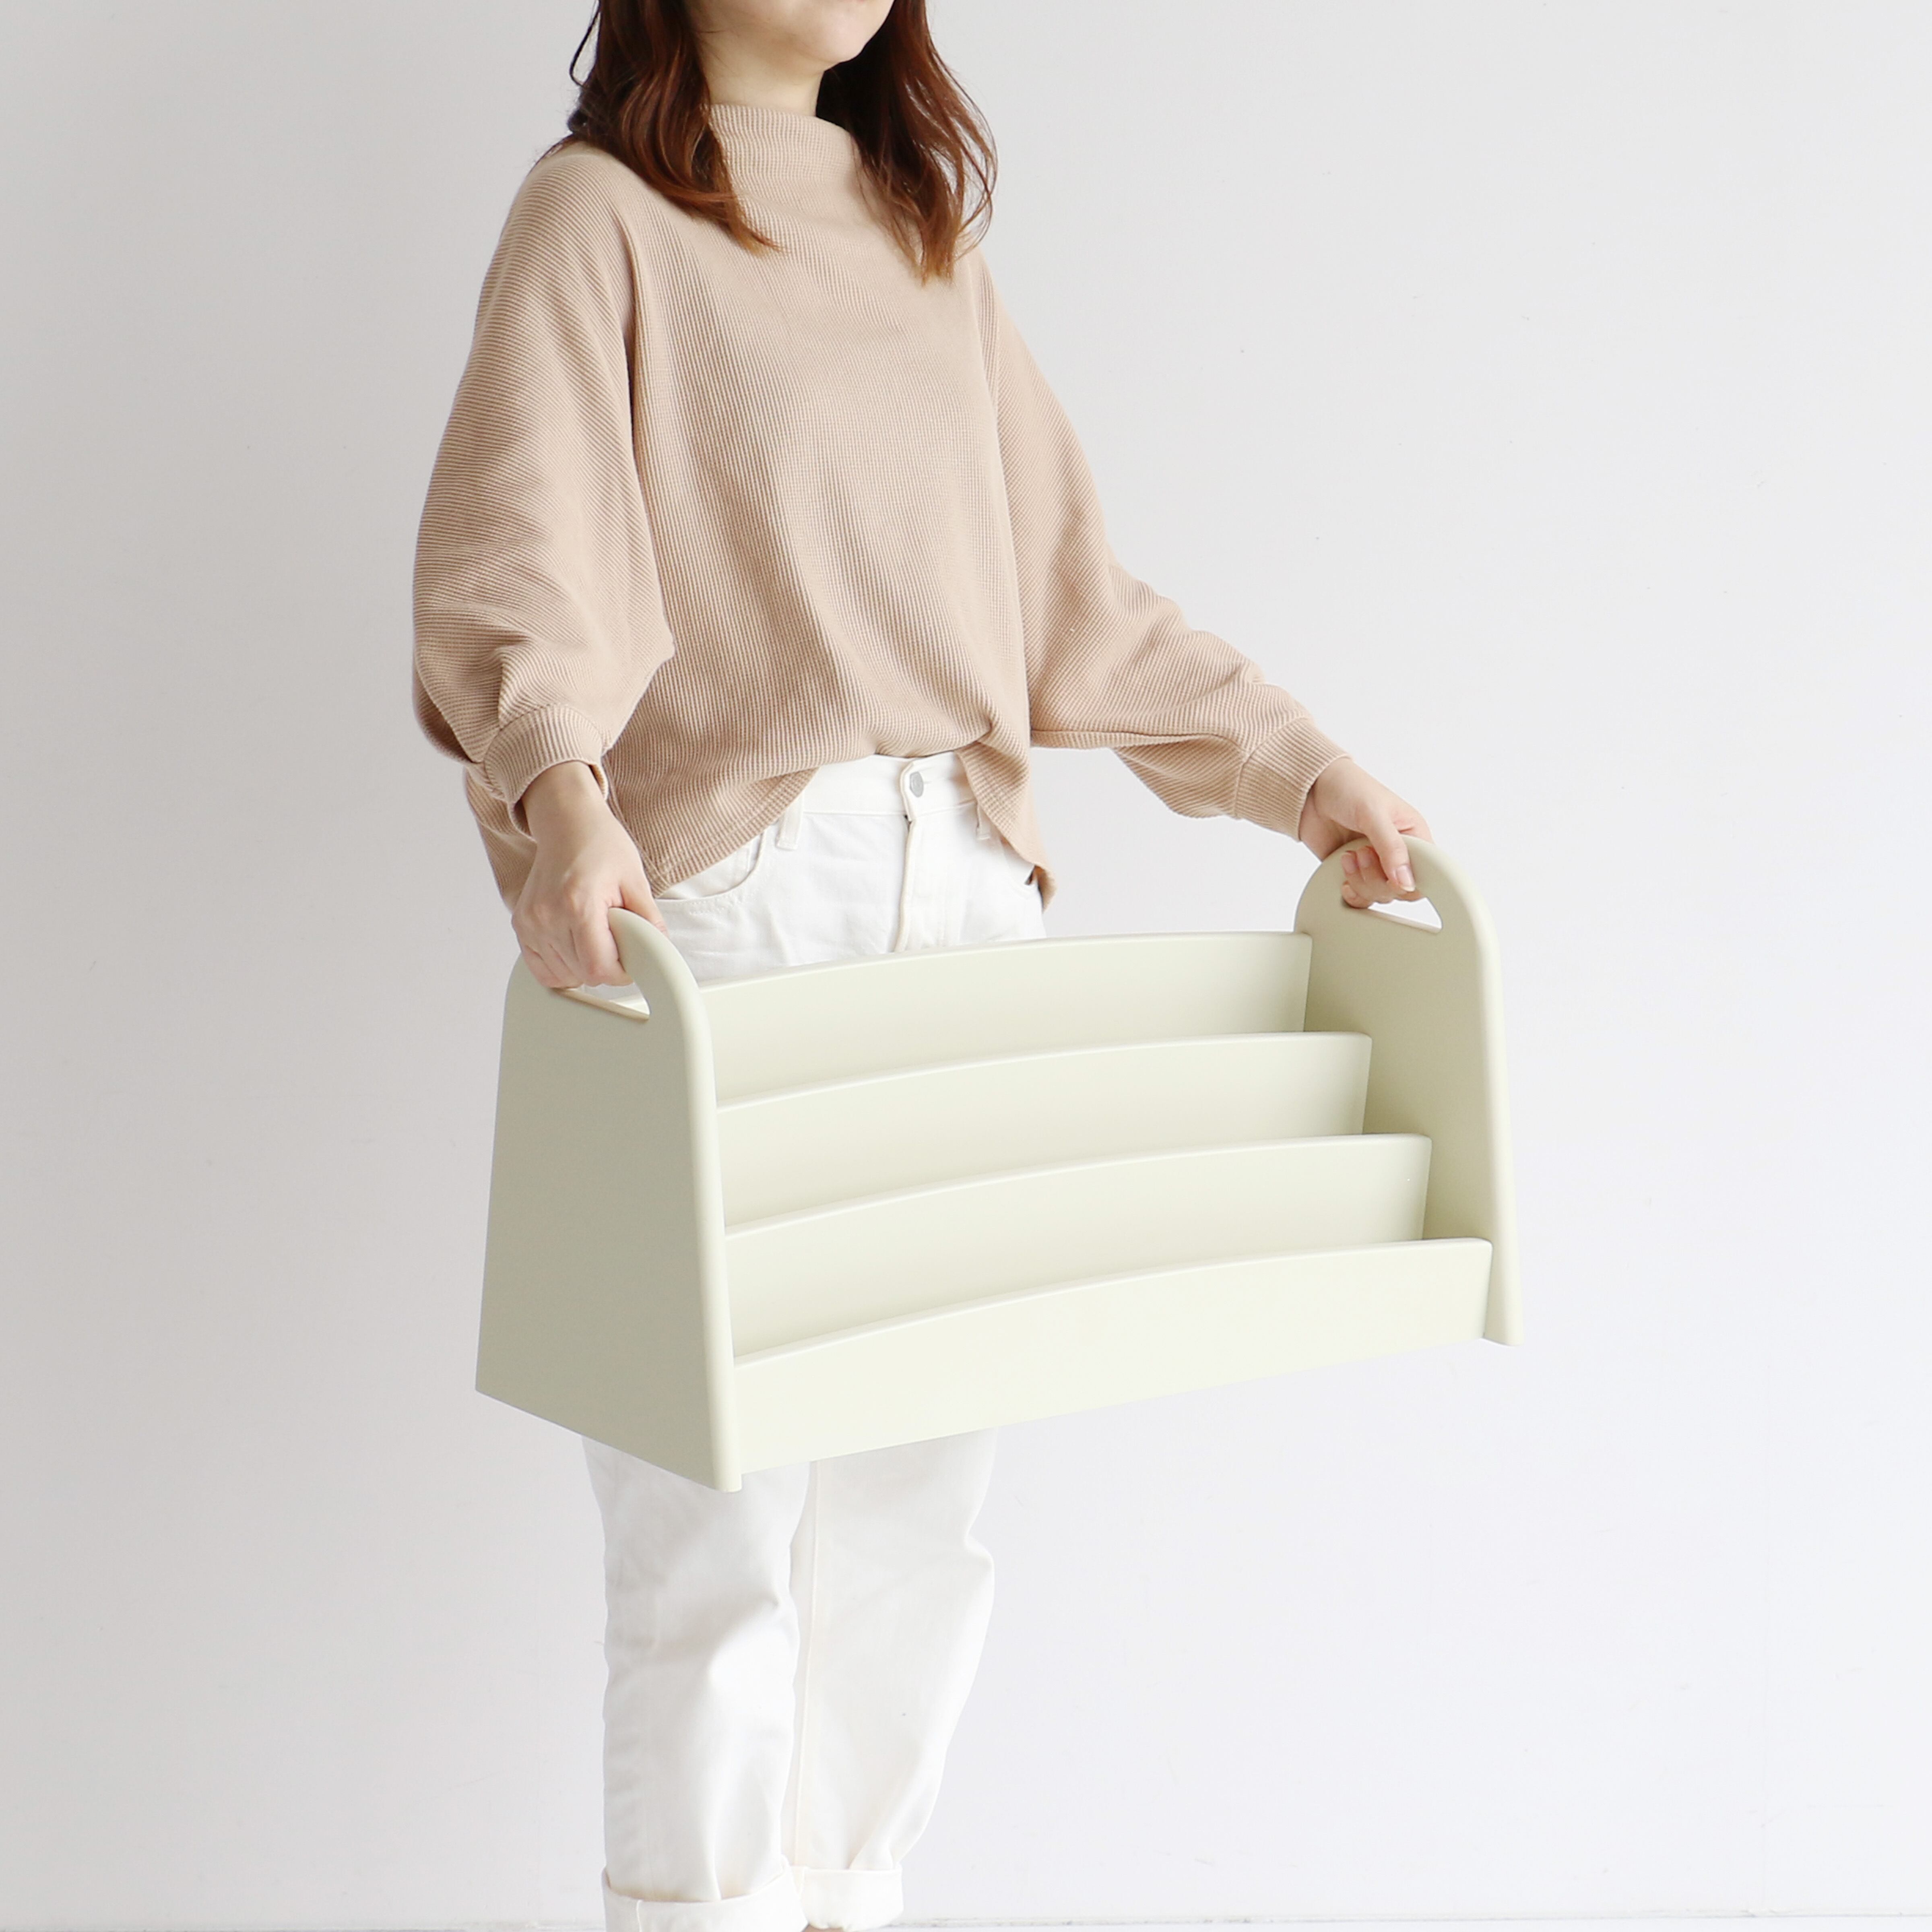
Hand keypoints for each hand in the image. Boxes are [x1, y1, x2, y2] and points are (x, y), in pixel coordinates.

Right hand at [512, 762, 664, 988]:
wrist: (567, 823)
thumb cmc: (600, 844)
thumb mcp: (634, 878)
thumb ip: (648, 919)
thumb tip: (658, 951)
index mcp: (578, 904)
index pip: (598, 967)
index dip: (620, 973)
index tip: (630, 962)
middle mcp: (547, 916)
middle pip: (581, 974)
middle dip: (605, 967)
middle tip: (616, 943)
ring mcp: (530, 922)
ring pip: (562, 975)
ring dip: (583, 967)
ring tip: (595, 938)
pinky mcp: (521, 925)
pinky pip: (540, 969)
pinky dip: (561, 967)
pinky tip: (575, 949)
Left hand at [1296, 758, 1433, 907]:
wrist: (1311, 789)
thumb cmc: (1349, 787)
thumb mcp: (1373, 813)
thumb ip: (1391, 847)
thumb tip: (1406, 881)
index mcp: (1414, 835)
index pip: (1427, 874)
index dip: (1410, 882)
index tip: (1391, 875)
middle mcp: (1397, 853)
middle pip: (1401, 891)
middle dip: (1378, 879)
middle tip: (1361, 854)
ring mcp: (1374, 865)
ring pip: (1379, 895)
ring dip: (1361, 882)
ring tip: (1349, 855)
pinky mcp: (1353, 872)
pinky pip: (1359, 897)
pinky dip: (1350, 891)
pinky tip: (1343, 872)